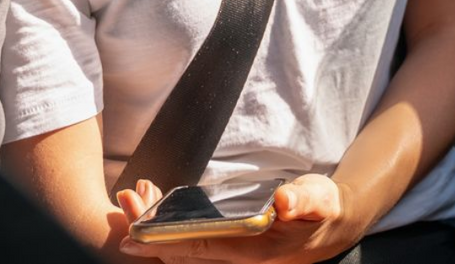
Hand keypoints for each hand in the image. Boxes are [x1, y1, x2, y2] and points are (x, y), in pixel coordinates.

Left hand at [118, 175, 364, 263]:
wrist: (328, 228)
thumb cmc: (322, 211)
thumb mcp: (321, 200)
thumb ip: (305, 200)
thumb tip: (285, 201)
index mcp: (254, 252)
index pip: (201, 249)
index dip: (165, 243)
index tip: (134, 235)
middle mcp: (235, 258)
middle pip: (182, 252)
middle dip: (149, 231)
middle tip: (125, 202)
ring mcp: (228, 254)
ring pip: (180, 248)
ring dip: (154, 227)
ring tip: (133, 197)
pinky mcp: (225, 246)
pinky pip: (188, 241)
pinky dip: (166, 225)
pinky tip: (152, 204)